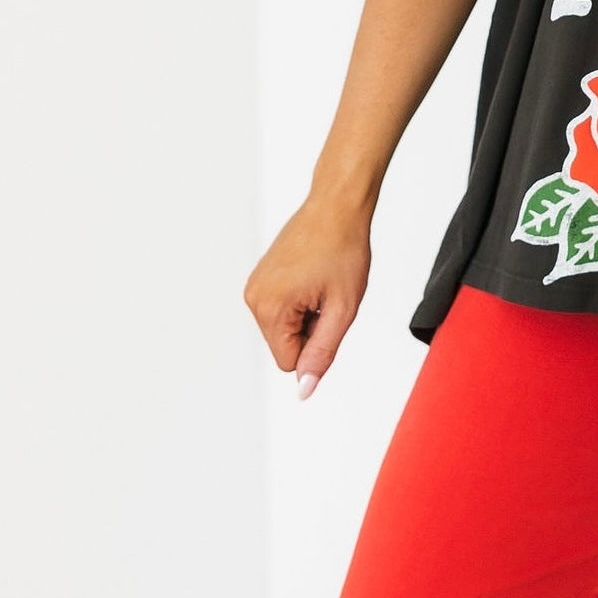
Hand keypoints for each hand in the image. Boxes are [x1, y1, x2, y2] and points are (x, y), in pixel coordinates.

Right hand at [243, 198, 372, 396]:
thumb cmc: (343, 250)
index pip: (289, 362)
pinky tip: (312, 278)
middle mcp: (254, 298)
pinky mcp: (260, 278)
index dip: (317, 346)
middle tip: (328, 297)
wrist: (337, 208)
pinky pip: (281, 311)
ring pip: (284, 329)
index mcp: (270, 308)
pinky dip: (300, 303)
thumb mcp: (342, 310)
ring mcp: (254, 286)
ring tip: (321, 285)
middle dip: (311, 330)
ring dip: (307, 316)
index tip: (330, 314)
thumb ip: (322, 354)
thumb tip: (304, 388)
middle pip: (285, 346)